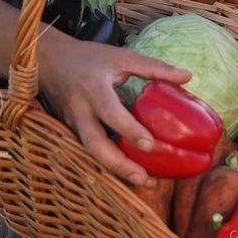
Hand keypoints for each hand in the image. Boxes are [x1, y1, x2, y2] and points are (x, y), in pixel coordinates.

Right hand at [35, 33, 191, 185]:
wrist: (50, 61)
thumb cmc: (90, 58)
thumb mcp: (122, 57)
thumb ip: (154, 67)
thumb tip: (187, 76)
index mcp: (93, 88)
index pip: (110, 112)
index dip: (129, 130)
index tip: (150, 145)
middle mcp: (80, 110)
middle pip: (94, 144)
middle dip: (118, 165)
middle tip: (144, 178)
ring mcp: (72, 123)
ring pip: (90, 154)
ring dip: (115, 170)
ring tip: (143, 181)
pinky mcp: (71, 131)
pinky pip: (89, 150)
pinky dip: (108, 163)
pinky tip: (129, 171)